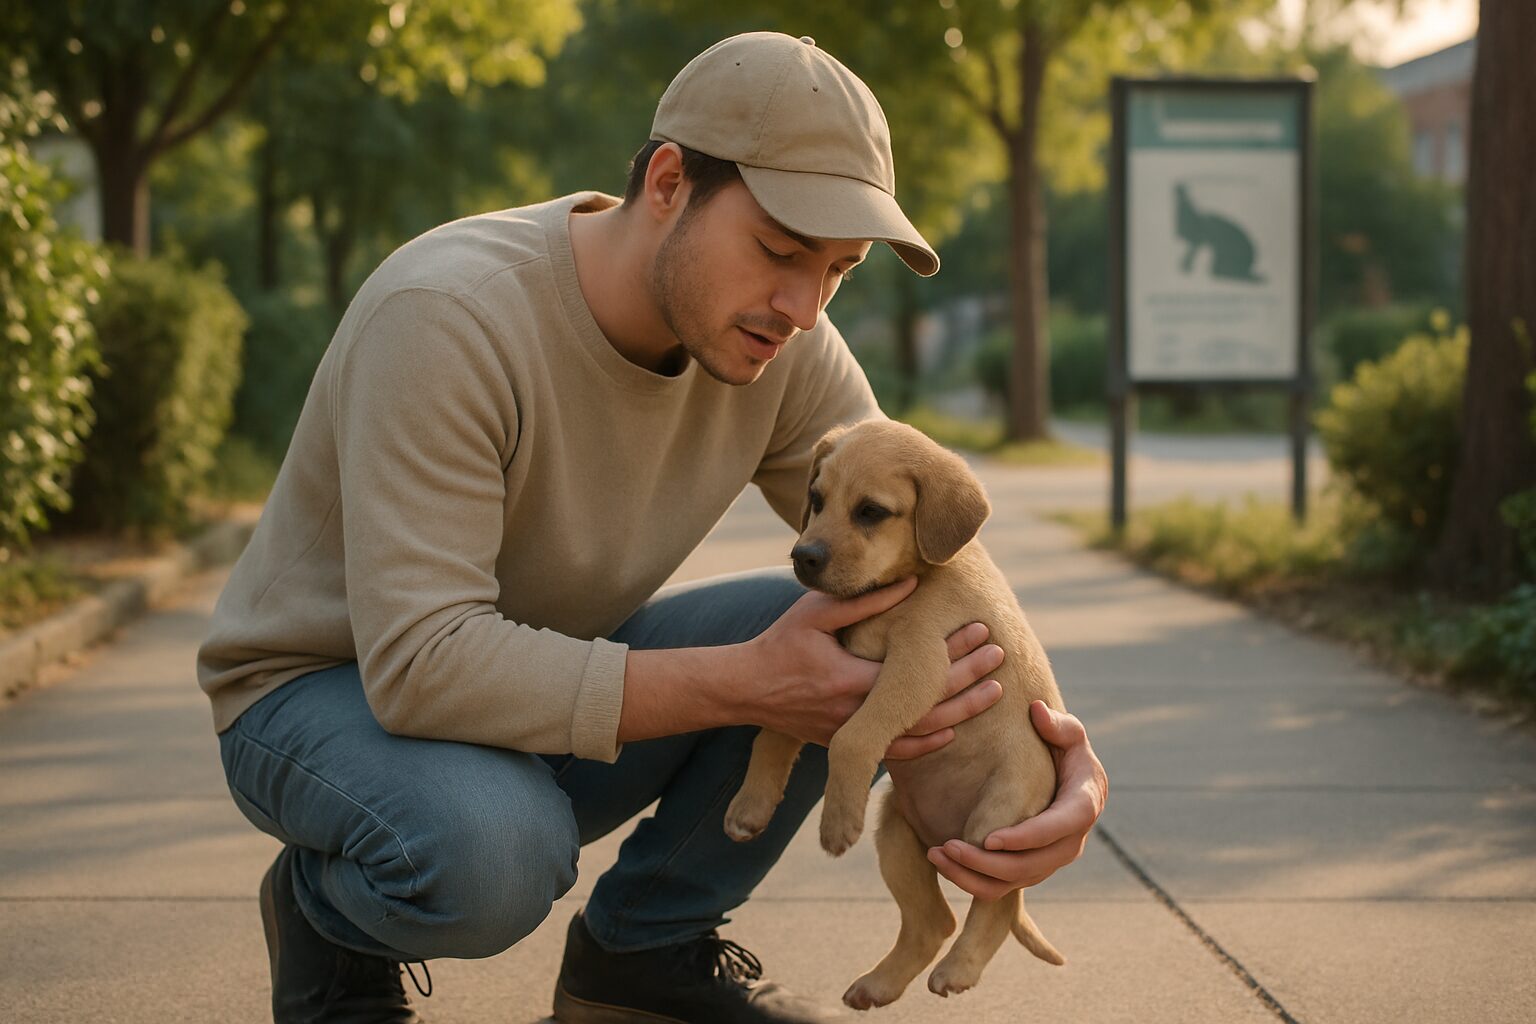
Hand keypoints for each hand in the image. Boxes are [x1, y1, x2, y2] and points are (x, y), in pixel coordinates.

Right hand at [739, 577, 1004, 752]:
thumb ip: (865, 602)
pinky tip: (951, 730)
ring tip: (992, 693)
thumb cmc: (780, 644)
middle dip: (969, 679)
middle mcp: (858, 712)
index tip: (981, 629)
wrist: (745, 689)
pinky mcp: (848, 742)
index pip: (918, 667)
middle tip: (999, 657)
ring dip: (959, 711)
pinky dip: (927, 742)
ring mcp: (854, 732)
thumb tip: (911, 584)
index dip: (954, 649)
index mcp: (853, 678)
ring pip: (920, 732)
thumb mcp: (818, 613)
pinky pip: (897, 752)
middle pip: (929, 701)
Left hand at [927, 701, 1107, 899]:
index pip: (1058, 830)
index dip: (1025, 838)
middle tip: (948, 847)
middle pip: (1030, 867)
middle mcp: (1070, 842)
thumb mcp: (1069, 732)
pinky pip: (1002, 888)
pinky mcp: (1031, 870)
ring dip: (972, 877)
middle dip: (987, 863)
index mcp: (1083, 806)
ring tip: (936, 855)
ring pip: (1012, 883)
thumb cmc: (1065, 749)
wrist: (1068, 779)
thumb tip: (1036, 711)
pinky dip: (971, 882)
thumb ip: (1057, 723)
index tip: (990, 839)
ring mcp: (1050, 860)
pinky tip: (943, 863)